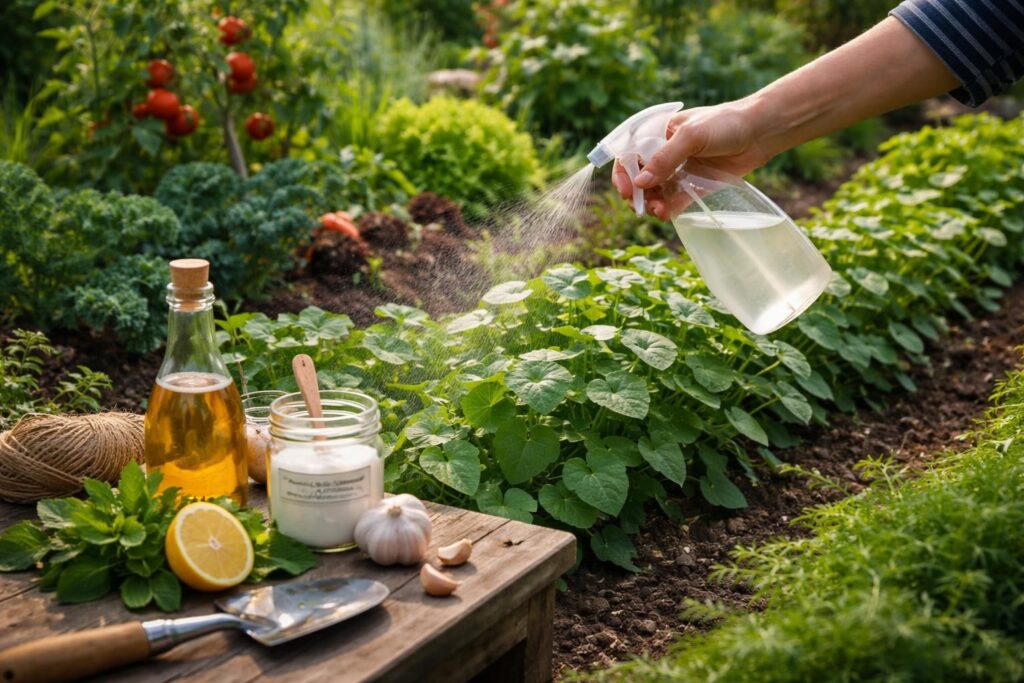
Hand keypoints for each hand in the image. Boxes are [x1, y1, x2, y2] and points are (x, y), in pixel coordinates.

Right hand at [612, 100, 771, 219]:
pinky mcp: (693, 185)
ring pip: (655, 192)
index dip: (623, 173)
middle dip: (638, 194)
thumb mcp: (691, 136)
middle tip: (641, 206)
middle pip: (639, 178)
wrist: (760, 132)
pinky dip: (668, 209)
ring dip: (652, 204)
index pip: (629, 155)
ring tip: (658, 211)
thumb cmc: (725, 124)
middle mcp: (665, 153)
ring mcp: (679, 170)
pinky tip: (666, 214)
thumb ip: (665, 159)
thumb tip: (640, 183)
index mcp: (658, 133)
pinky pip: (674, 201)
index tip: (628, 190)